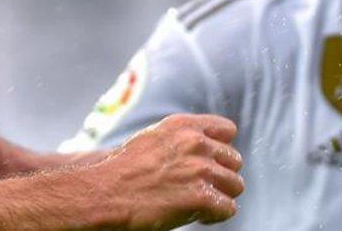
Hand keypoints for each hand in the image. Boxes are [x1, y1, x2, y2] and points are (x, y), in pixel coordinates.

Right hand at [85, 113, 243, 228]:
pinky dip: (215, 216)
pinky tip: (196, 216)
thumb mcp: (152, 140)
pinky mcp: (201, 197)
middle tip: (199, 190)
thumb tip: (204, 149)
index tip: (209, 164)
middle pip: (235, 160)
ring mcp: (200, 169)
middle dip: (221, 177)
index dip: (221, 150)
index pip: (227, 130)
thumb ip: (180, 140)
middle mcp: (196, 143)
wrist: (105, 194)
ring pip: (236, 185)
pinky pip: (228, 208)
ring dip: (220, 197)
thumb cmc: (122, 172)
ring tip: (197, 204)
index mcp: (183, 125)